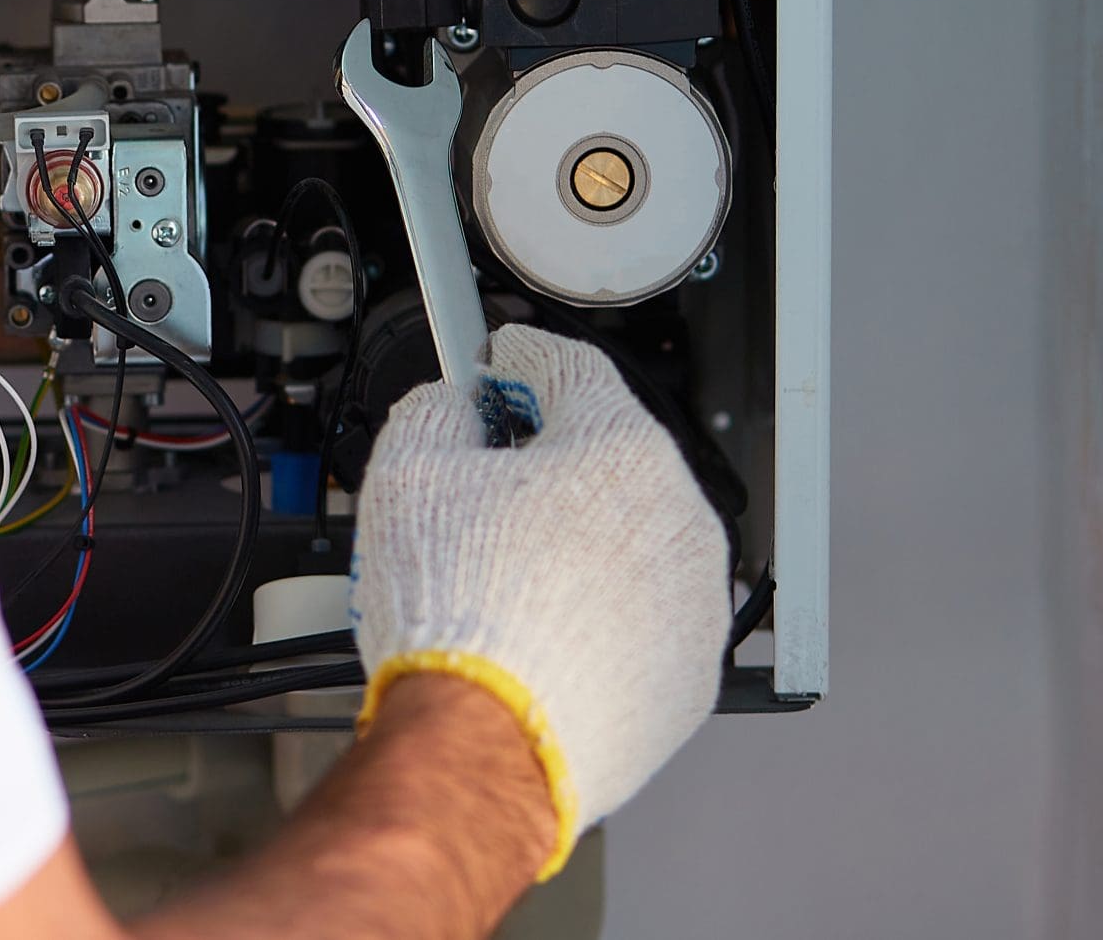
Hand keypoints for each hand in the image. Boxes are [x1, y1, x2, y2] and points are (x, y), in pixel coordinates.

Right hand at [350, 324, 729, 878]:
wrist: (487, 743)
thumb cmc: (459, 617)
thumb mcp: (406, 473)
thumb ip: (435, 412)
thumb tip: (453, 410)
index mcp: (620, 448)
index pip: (570, 368)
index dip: (520, 358)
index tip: (502, 362)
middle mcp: (679, 516)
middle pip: (608, 456)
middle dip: (549, 460)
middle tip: (484, 485)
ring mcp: (696, 600)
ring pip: (631, 540)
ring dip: (579, 539)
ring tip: (506, 578)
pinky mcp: (691, 673)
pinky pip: (645, 618)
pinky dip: (603, 615)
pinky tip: (543, 632)